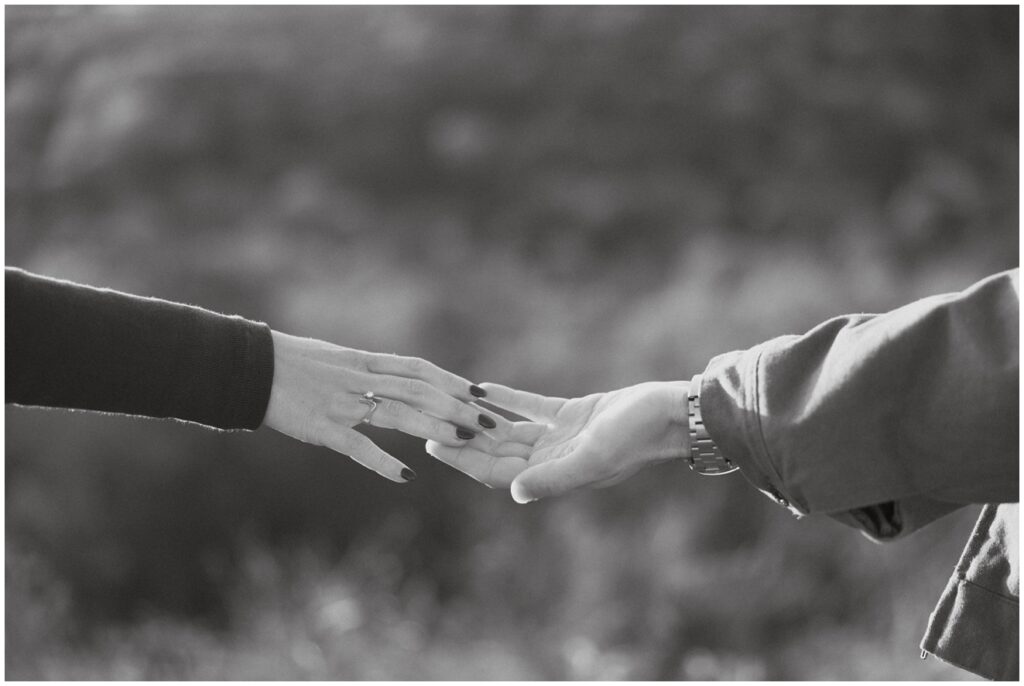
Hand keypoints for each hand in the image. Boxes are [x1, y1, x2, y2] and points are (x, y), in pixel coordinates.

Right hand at [263, 331, 525, 482]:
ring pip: (397, 412)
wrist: (249, 369)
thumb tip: (393, 378)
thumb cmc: (290, 363)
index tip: (483, 393)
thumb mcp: (335, 359)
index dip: (453, 381)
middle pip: (419, 390)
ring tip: (465, 441)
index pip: (419, 369)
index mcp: (364, 362)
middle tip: (488, 423)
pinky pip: (357, 446)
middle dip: (457, 406)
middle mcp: (360, 379)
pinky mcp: (323, 427)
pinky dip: (382, 461)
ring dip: (434, 427)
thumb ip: (366, 370)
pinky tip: (405, 477)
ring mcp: (343, 403)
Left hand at [427, 381, 690, 500]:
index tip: (432, 442)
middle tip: (428, 421)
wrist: (671, 413)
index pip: (497, 472)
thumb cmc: (636, 437)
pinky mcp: (572, 414)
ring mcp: (561, 437)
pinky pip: (530, 407)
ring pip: (509, 431)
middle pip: (497, 452)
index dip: (464, 459)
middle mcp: (553, 460)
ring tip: (449, 404)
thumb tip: (515, 493)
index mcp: (555, 475)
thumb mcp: (594, 456)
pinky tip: (482, 388)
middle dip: (463, 439)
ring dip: (481, 420)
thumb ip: (555, 477)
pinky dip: (507, 399)